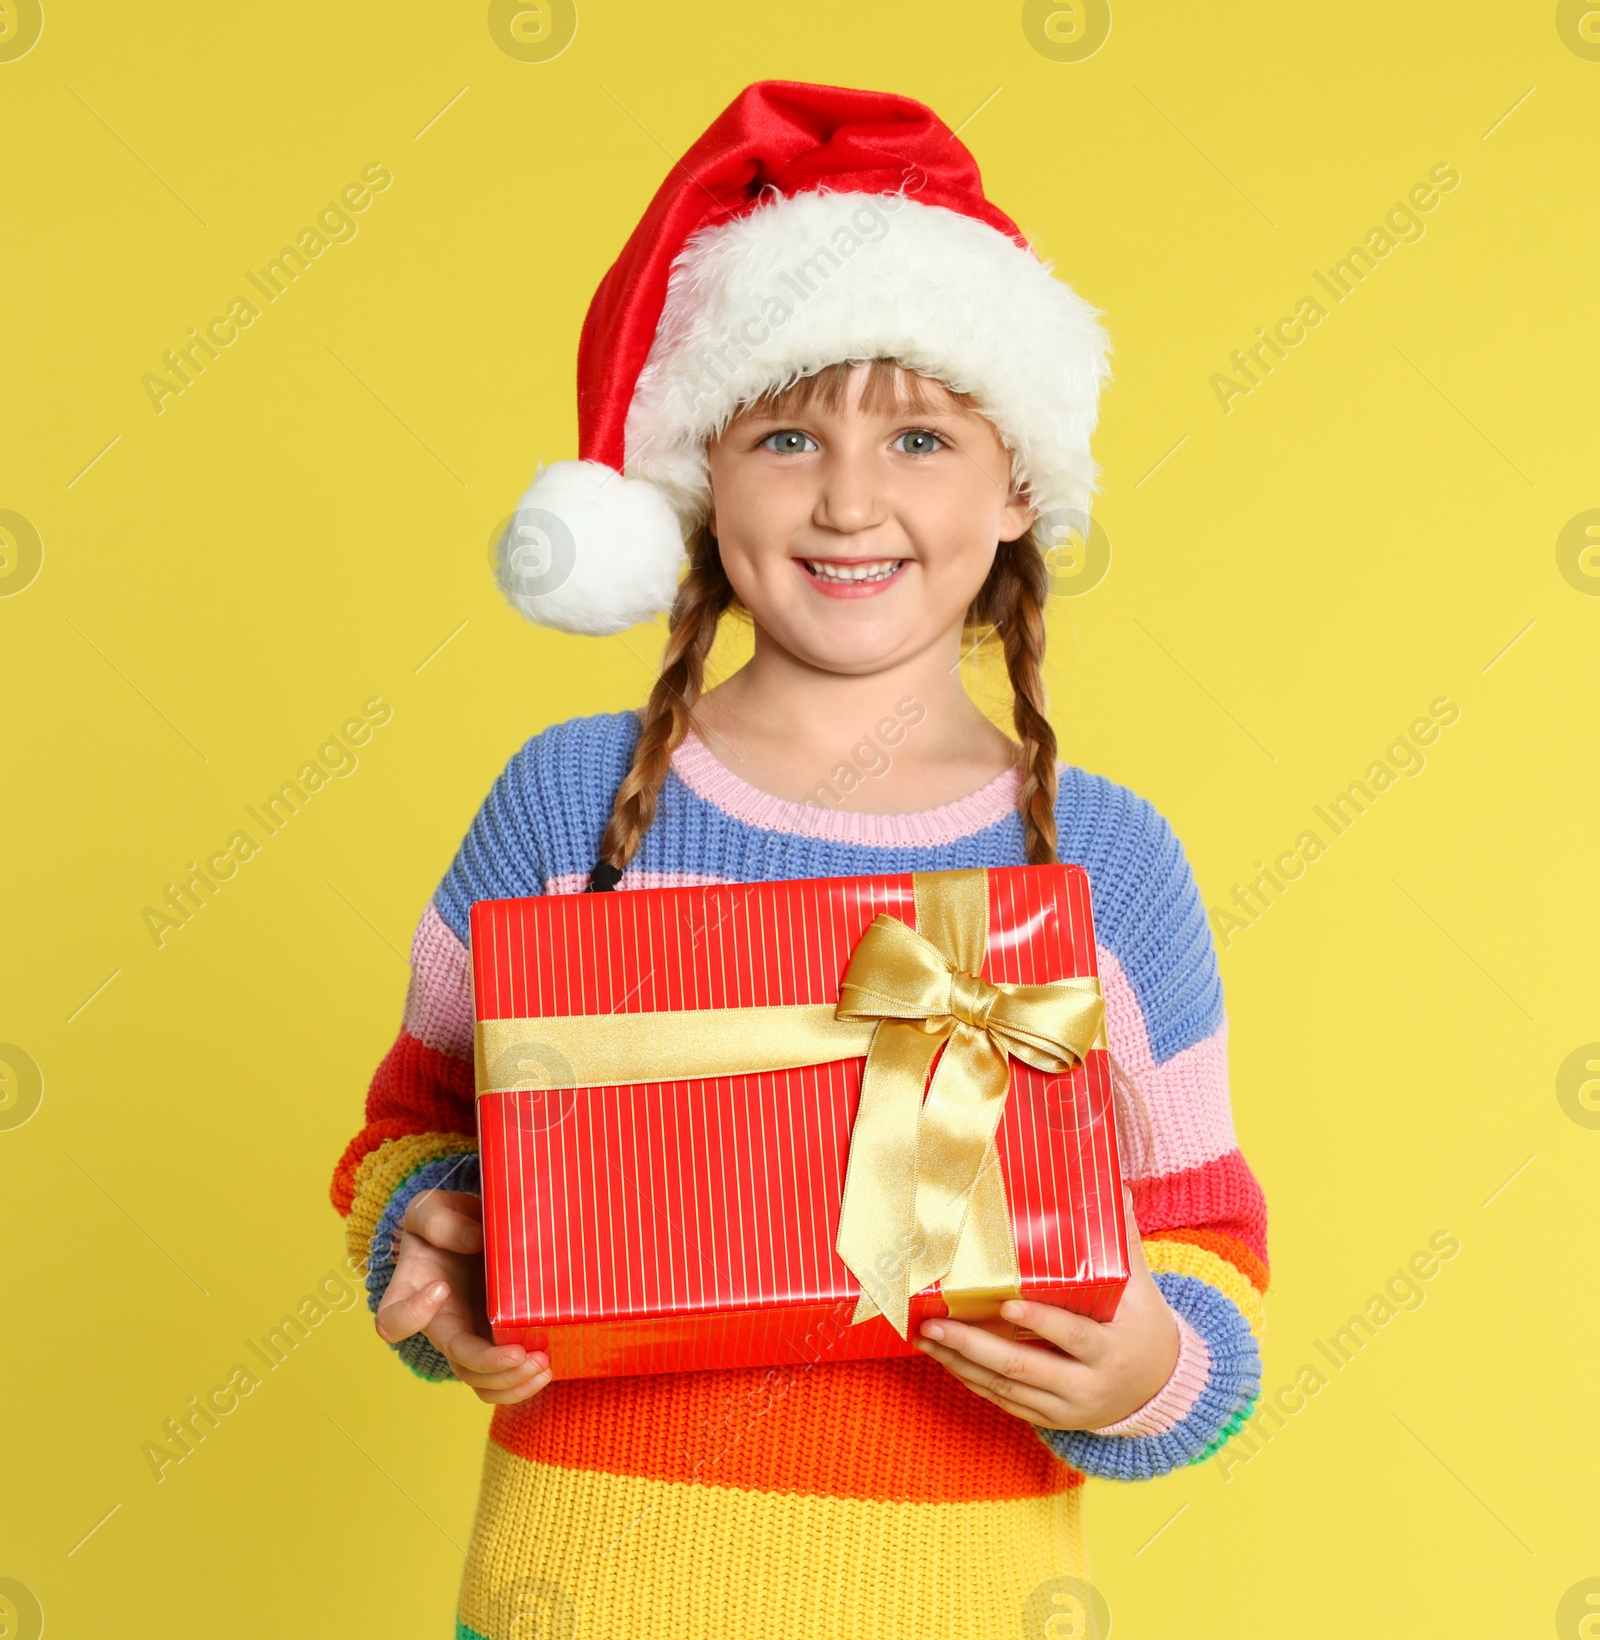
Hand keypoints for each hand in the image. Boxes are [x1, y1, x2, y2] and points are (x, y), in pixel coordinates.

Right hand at [373, 1189, 550, 1404]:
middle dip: (489, 1364)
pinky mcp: (495, 1342)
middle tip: (522, 1352)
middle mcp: (440, 1325)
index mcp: (412, 1295)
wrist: (467, 1230)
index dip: (413, 1313)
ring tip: (541, 1365)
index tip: (440, 1287)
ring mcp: (469, 1337)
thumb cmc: (443, 1223)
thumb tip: (476, 1240)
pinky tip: (546, 1370)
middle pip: (456, 1361)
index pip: (394, 1320)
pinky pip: (501, 1380)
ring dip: (511, 1382)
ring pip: (480, 1381)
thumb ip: (441, 1221)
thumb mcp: (431, 1210)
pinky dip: (522, 1384)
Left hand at [915, 1185, 1179, 1430]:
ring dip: (962, 1363)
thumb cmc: (1142, 1324)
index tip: (1005, 1304)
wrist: (1159, 1388)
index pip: (1073, 1335)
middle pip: (1024, 1367)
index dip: (1039, 1322)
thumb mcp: (1141, 1287)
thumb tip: (1117, 1186)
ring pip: (1007, 1387)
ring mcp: (1067, 1407)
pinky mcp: (1051, 1419)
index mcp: (1113, 1348)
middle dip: (974, 1345)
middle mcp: (1089, 1384)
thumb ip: (1124, 1240)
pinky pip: (1005, 1401)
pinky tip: (946, 1359)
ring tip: (927, 1338)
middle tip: (936, 1323)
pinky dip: (973, 1380)